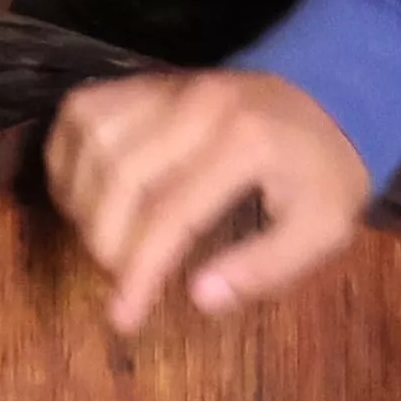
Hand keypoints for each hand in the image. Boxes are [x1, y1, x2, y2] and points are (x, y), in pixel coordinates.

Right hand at [42, 67, 370, 333]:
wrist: (331, 93)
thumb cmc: (324, 170)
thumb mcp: (323, 229)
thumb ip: (265, 267)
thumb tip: (197, 298)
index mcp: (245, 143)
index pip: (171, 214)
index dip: (138, 273)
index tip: (123, 320)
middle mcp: (198, 105)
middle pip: (120, 178)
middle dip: (108, 244)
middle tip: (124, 279)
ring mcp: (169, 85)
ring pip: (92, 141)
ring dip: (82, 202)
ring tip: (105, 241)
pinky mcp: (148, 80)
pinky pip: (83, 110)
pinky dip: (69, 155)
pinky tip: (86, 194)